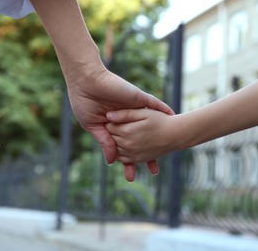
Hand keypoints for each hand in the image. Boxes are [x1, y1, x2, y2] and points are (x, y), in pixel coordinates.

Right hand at [66, 63, 173, 180]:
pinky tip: (172, 116)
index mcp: (113, 127)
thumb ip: (105, 142)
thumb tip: (112, 161)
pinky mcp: (137, 98)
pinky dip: (163, 109)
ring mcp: (133, 109)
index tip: (132, 176)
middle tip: (154, 171)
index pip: (124, 148)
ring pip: (149, 124)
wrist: (85, 82)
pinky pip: (154, 104)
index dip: (127, 161)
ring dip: (159, 135)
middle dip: (146, 156)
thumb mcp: (93, 126)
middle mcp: (126, 120)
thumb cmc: (85, 103)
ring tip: (170, 146)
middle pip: (139, 140)